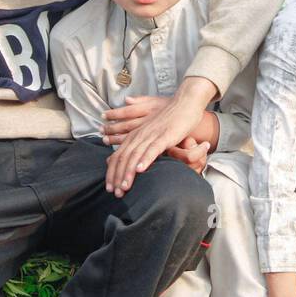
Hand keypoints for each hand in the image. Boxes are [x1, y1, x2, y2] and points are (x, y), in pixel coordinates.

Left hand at [105, 79, 213, 196]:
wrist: (185, 103)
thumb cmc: (169, 120)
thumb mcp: (150, 132)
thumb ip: (137, 143)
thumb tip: (125, 155)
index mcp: (134, 135)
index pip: (117, 156)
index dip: (112, 173)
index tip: (110, 188)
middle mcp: (139, 135)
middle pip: (123, 157)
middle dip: (117, 177)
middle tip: (115, 193)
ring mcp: (152, 135)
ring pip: (135, 155)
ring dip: (128, 173)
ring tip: (125, 187)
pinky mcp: (165, 135)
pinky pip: (153, 149)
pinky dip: (146, 159)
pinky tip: (141, 170)